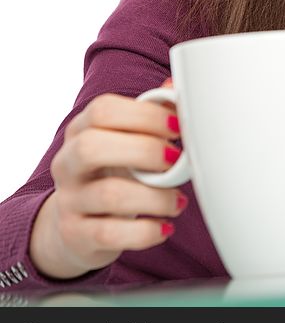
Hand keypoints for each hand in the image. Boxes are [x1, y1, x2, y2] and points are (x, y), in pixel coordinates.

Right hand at [29, 78, 186, 279]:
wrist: (81, 227)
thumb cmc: (117, 173)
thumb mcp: (130, 141)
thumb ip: (153, 116)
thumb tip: (175, 87)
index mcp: (82, 130)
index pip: (102, 110)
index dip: (146, 116)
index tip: (179, 127)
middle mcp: (68, 162)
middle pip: (92, 147)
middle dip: (144, 151)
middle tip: (175, 161)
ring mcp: (69, 200)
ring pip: (109, 194)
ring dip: (157, 197)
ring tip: (179, 201)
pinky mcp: (77, 235)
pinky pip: (110, 234)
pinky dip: (146, 232)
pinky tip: (164, 226)